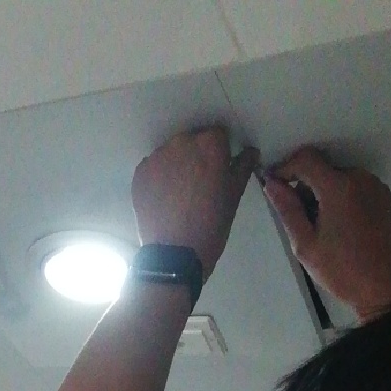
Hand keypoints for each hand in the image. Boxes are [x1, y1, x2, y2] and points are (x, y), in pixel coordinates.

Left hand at [131, 127, 258, 281]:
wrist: (174, 255)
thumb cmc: (211, 224)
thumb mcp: (233, 196)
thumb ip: (242, 167)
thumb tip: (250, 152)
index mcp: (209, 143)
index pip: (217, 136)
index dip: (219, 153)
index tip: (218, 172)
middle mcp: (182, 142)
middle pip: (192, 142)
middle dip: (196, 157)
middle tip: (198, 185)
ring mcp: (158, 156)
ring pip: (171, 154)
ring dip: (176, 166)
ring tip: (179, 195)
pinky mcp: (140, 173)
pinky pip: (153, 168)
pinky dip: (159, 178)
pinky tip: (164, 199)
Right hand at [260, 149, 390, 319]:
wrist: (382, 286)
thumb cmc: (340, 270)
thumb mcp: (305, 244)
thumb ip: (288, 210)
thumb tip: (272, 184)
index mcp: (338, 188)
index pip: (306, 159)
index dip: (286, 167)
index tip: (276, 183)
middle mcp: (359, 178)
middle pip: (323, 169)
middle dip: (306, 186)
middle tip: (300, 217)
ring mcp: (374, 185)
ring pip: (339, 177)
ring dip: (324, 192)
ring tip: (321, 226)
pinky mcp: (383, 195)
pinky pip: (355, 186)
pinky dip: (341, 197)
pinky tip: (340, 225)